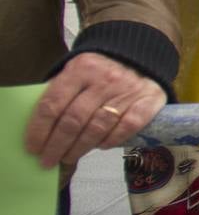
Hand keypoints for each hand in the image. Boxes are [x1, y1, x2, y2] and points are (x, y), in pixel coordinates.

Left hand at [24, 52, 167, 169]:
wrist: (142, 53)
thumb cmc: (100, 69)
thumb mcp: (76, 71)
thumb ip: (60, 92)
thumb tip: (39, 128)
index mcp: (81, 68)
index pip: (53, 104)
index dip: (39, 130)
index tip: (33, 148)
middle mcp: (104, 79)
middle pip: (74, 120)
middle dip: (57, 145)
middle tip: (48, 161)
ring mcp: (128, 90)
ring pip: (98, 127)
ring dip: (80, 148)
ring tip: (69, 157)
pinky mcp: (149, 100)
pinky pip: (126, 128)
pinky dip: (110, 141)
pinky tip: (100, 146)